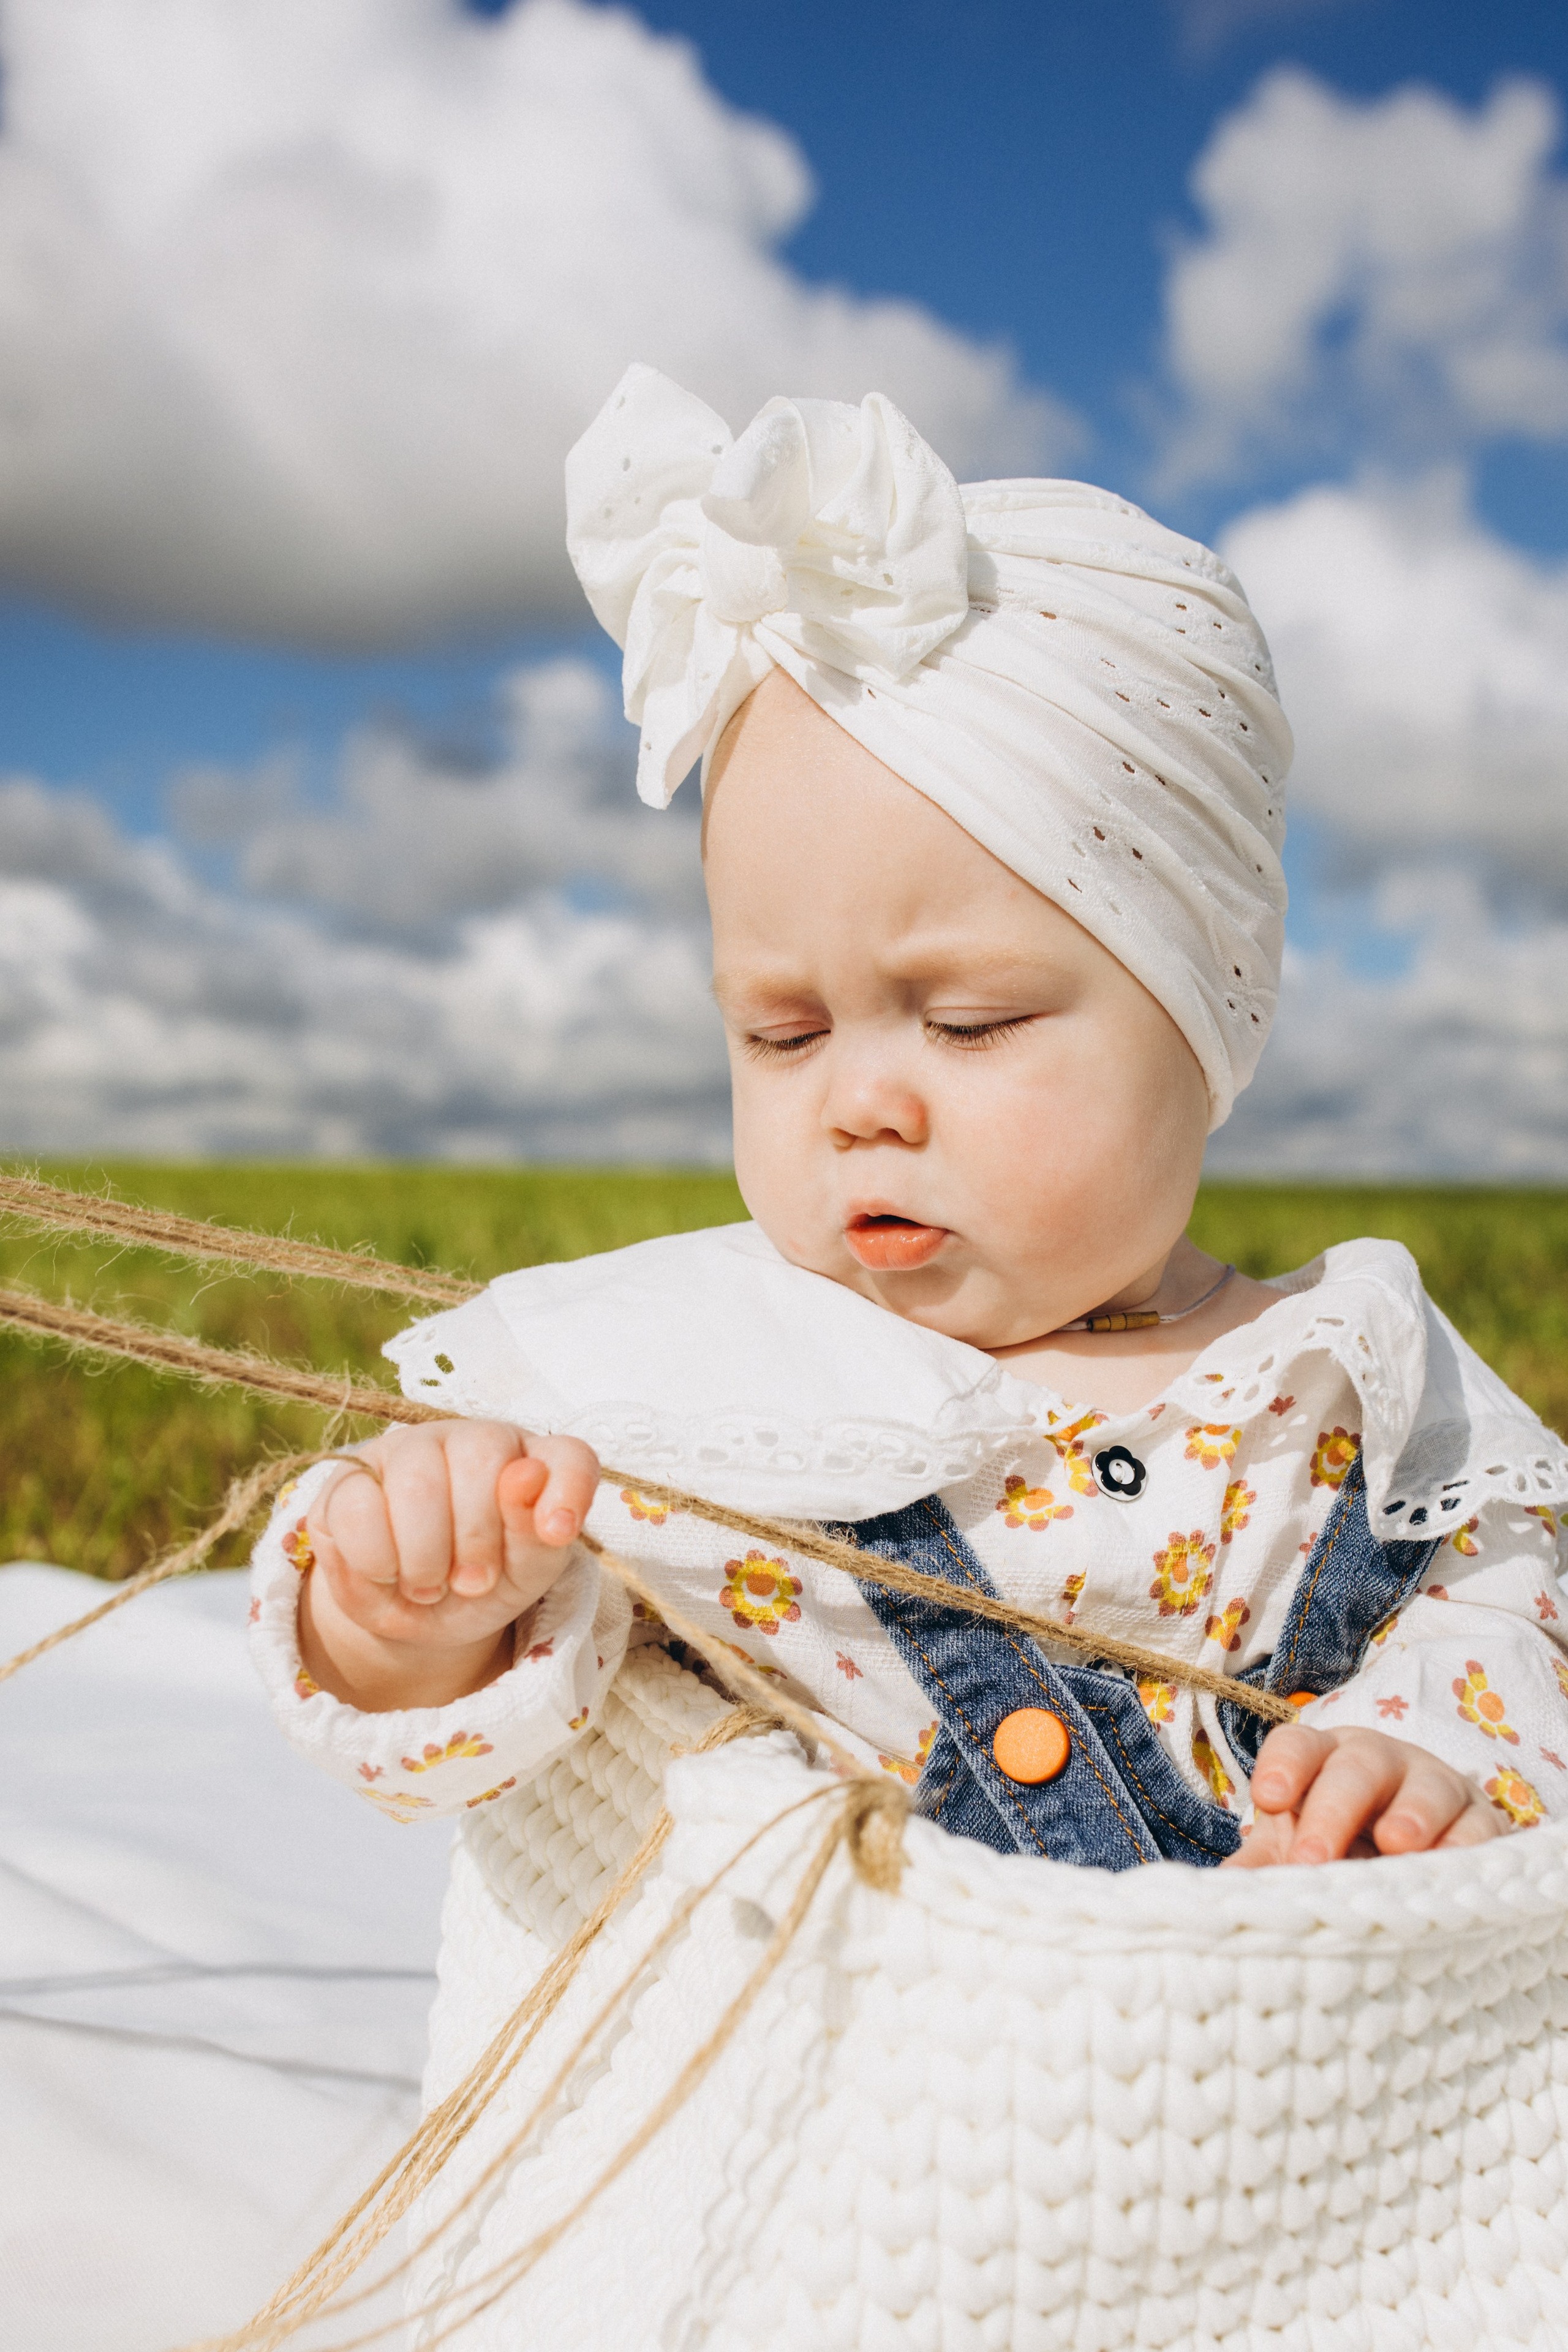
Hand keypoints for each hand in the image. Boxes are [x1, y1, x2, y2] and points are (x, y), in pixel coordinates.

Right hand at [295, 1421, 599, 1711]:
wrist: (411, 1614)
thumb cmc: (481, 1586)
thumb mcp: (521, 1578)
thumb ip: (537, 1536)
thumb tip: (528, 1475)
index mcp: (534, 1462)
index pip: (566, 1454)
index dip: (567, 1488)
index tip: (557, 1534)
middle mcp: (473, 1439)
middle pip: (482, 1455)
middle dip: (477, 1538)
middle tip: (472, 1584)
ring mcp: (409, 1448)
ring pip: (417, 1480)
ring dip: (425, 1556)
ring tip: (429, 1586)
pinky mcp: (352, 1474)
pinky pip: (358, 1506)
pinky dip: (375, 1559)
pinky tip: (386, 1574)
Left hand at [1220, 1722, 1503, 1867]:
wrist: (1416, 1850)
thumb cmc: (1339, 1843)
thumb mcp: (1292, 1849)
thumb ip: (1257, 1867)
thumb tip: (1209, 1898)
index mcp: (1322, 1760)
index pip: (1298, 1746)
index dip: (1284, 1765)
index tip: (1267, 1798)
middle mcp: (1378, 1762)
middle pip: (1356, 1768)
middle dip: (1333, 1808)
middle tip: (1313, 1857)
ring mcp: (1433, 1786)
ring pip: (1425, 1788)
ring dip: (1411, 1814)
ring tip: (1395, 1845)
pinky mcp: (1479, 1820)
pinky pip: (1479, 1828)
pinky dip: (1466, 1847)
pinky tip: (1450, 1871)